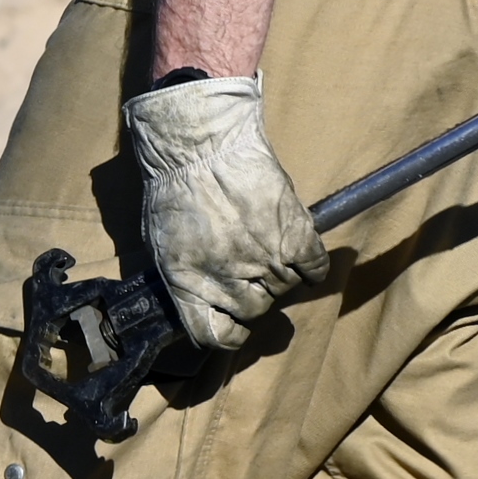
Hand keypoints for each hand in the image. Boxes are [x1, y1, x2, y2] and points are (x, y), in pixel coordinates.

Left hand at [124, 74, 329, 352]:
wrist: (202, 143)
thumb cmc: (174, 186)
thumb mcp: (163, 242)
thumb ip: (186, 277)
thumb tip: (204, 299)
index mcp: (190, 286)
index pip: (217, 335)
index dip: (229, 330)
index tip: (233, 318)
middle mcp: (228, 280)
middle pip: (256, 309)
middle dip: (254, 293)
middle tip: (250, 267)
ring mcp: (264, 259)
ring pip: (285, 288)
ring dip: (280, 274)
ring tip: (270, 247)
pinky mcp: (294, 234)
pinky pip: (314, 268)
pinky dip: (312, 267)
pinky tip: (300, 254)